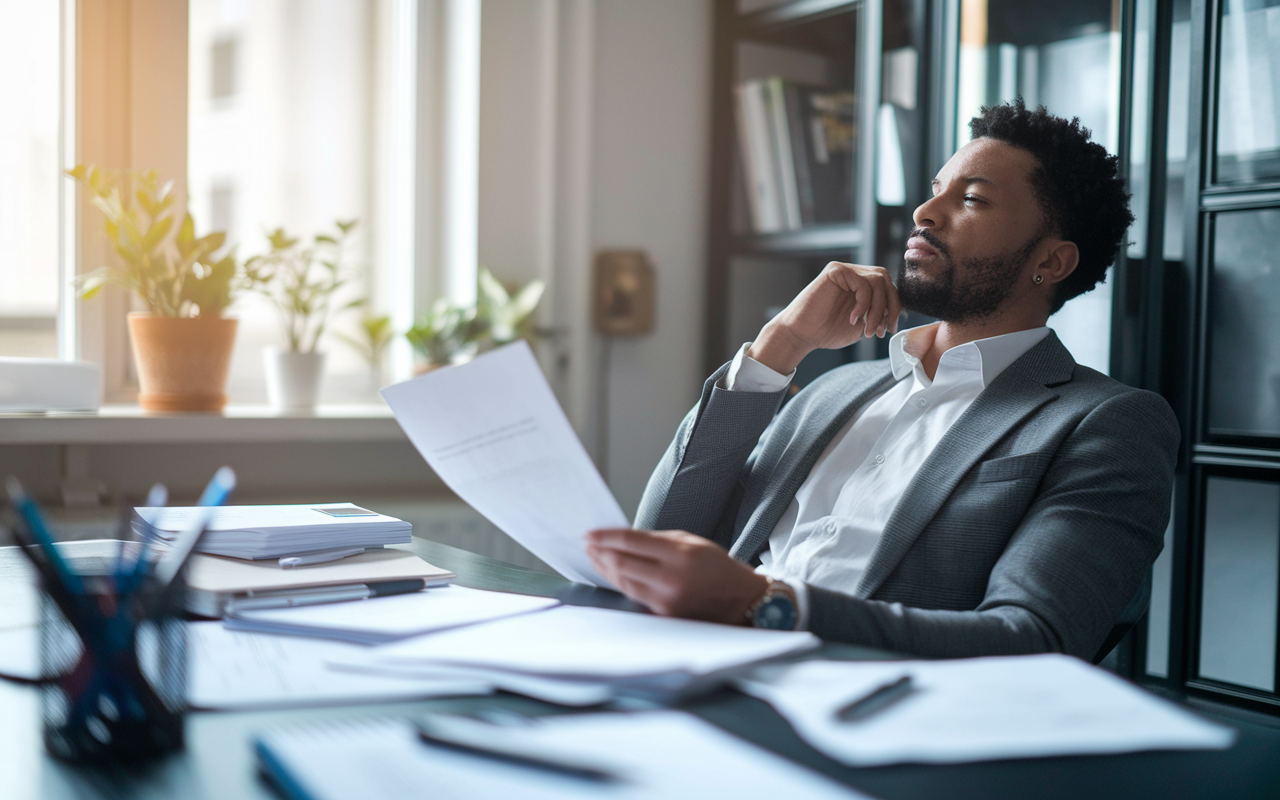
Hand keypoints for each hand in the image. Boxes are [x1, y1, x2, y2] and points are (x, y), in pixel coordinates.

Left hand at [585, 528, 768, 623]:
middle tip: (589, 544)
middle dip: (600, 552)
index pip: (631, 541)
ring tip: (595, 557)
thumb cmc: (718, 568)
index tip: (591, 533)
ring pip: (623, 582)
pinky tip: (612, 574)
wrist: (741, 600)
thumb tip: (625, 539)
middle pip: (621, 563)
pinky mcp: (663, 615)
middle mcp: (671, 579)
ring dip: (605, 568)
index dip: (606, 536)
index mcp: (679, 554)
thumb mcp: (692, 542)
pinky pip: (634, 596)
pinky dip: (620, 582)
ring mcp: (666, 600)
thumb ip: (658, 540)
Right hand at [749, 261, 901, 374]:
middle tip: (879, 330)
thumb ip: (878, 314)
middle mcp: (855, 275)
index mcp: (862, 286)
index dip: (895, 308)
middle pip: (886, 281)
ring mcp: (845, 271)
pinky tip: (853, 319)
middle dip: (889, 307)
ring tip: (866, 329)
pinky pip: (862, 282)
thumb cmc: (827, 332)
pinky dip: (863, 303)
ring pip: (877, 281)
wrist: (802, 334)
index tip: (889, 329)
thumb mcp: (862, 324)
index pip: (888, 288)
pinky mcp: (835, 270)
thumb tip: (898, 312)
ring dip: (876, 309)